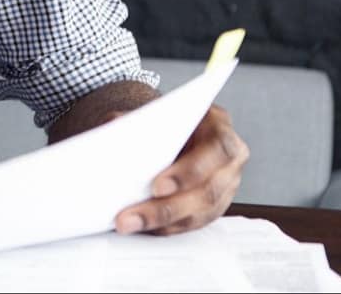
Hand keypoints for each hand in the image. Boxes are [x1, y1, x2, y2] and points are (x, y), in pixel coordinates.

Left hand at [115, 105, 249, 234]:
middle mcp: (229, 161)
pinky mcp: (214, 206)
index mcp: (219, 128)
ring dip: (160, 222)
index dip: (189, 172)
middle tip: (130, 216)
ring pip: (199, 213)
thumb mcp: (154, 112)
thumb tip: (112, 129)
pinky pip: (193, 223)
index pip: (216, 150)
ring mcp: (226, 187)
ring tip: (127, 223)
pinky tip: (142, 227)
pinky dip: (166, 227)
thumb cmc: (168, 120)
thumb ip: (136, 118)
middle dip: (166, 207)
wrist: (177, 131)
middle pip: (206, 191)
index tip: (156, 186)